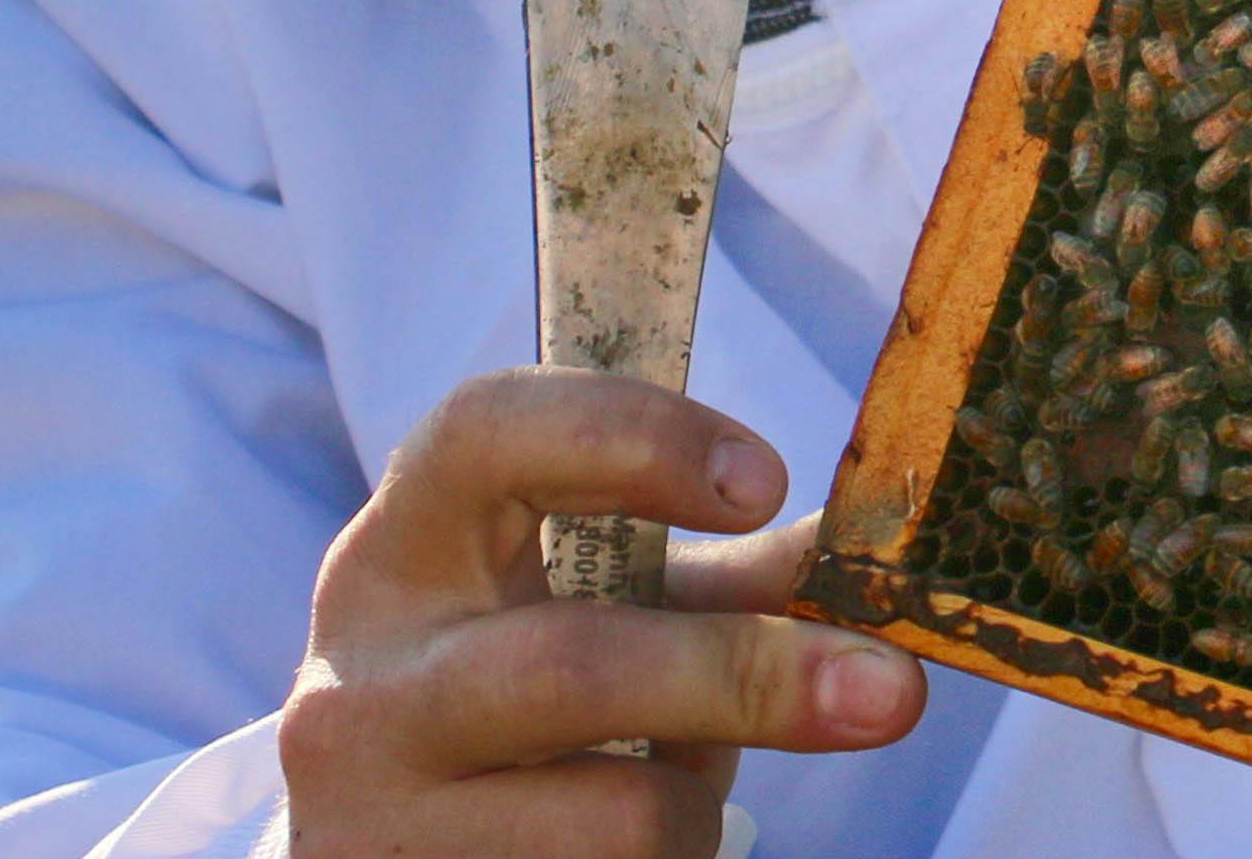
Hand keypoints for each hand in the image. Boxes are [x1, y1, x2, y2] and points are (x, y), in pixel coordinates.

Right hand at [279, 370, 924, 857]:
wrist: (388, 843)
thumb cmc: (522, 692)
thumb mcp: (604, 609)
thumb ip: (738, 575)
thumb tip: (889, 558)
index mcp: (402, 552)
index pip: (486, 435)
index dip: (637, 438)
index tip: (768, 485)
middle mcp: (359, 681)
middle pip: (574, 666)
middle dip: (748, 677)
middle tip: (892, 690)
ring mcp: (368, 814)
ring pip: (609, 817)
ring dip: (694, 810)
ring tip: (674, 794)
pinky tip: (615, 852)